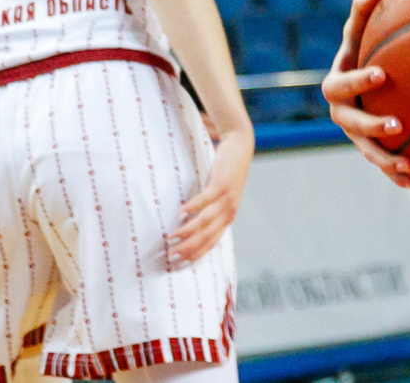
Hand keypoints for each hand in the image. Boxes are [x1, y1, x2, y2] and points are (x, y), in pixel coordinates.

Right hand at [171, 123, 252, 264]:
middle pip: (207, 237)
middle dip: (188, 249)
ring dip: (187, 232)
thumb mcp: (219, 194)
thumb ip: (207, 208)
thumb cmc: (225, 171)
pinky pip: (205, 200)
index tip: (179, 263)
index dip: (196, 255)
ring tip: (170, 238)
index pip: (212, 243)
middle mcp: (229, 211)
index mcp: (227, 217)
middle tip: (170, 256)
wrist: (239, 145)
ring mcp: (226, 198)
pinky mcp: (221, 185)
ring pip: (205, 222)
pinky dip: (192, 208)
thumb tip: (186, 222)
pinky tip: (179, 214)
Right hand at [320, 0, 409, 189]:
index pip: (342, 84)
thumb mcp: (362, 31)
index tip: (383, 74)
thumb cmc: (365, 47)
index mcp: (337, 83)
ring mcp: (354, 134)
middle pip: (351, 124)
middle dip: (372, 127)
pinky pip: (384, 165)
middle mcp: (342, 112)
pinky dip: (400, 175)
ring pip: (367, 152)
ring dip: (386, 161)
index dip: (359, 80)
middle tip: (398, 124)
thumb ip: (364, 12)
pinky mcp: (371, 148)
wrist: (367, 78)